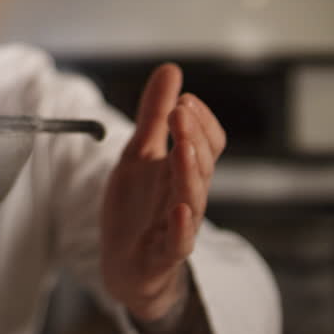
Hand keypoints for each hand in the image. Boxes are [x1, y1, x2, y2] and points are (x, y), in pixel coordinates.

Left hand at [100, 63, 226, 321]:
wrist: (125, 264)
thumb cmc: (138, 207)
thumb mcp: (139, 153)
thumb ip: (154, 115)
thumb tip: (172, 69)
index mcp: (184, 170)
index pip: (208, 142)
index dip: (200, 121)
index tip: (184, 98)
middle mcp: (186, 195)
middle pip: (202, 164)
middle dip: (193, 137)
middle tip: (180, 110)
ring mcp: (177, 225)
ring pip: (193, 198)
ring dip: (190, 173)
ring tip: (183, 149)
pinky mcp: (163, 254)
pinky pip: (179, 242)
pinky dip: (182, 227)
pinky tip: (179, 210)